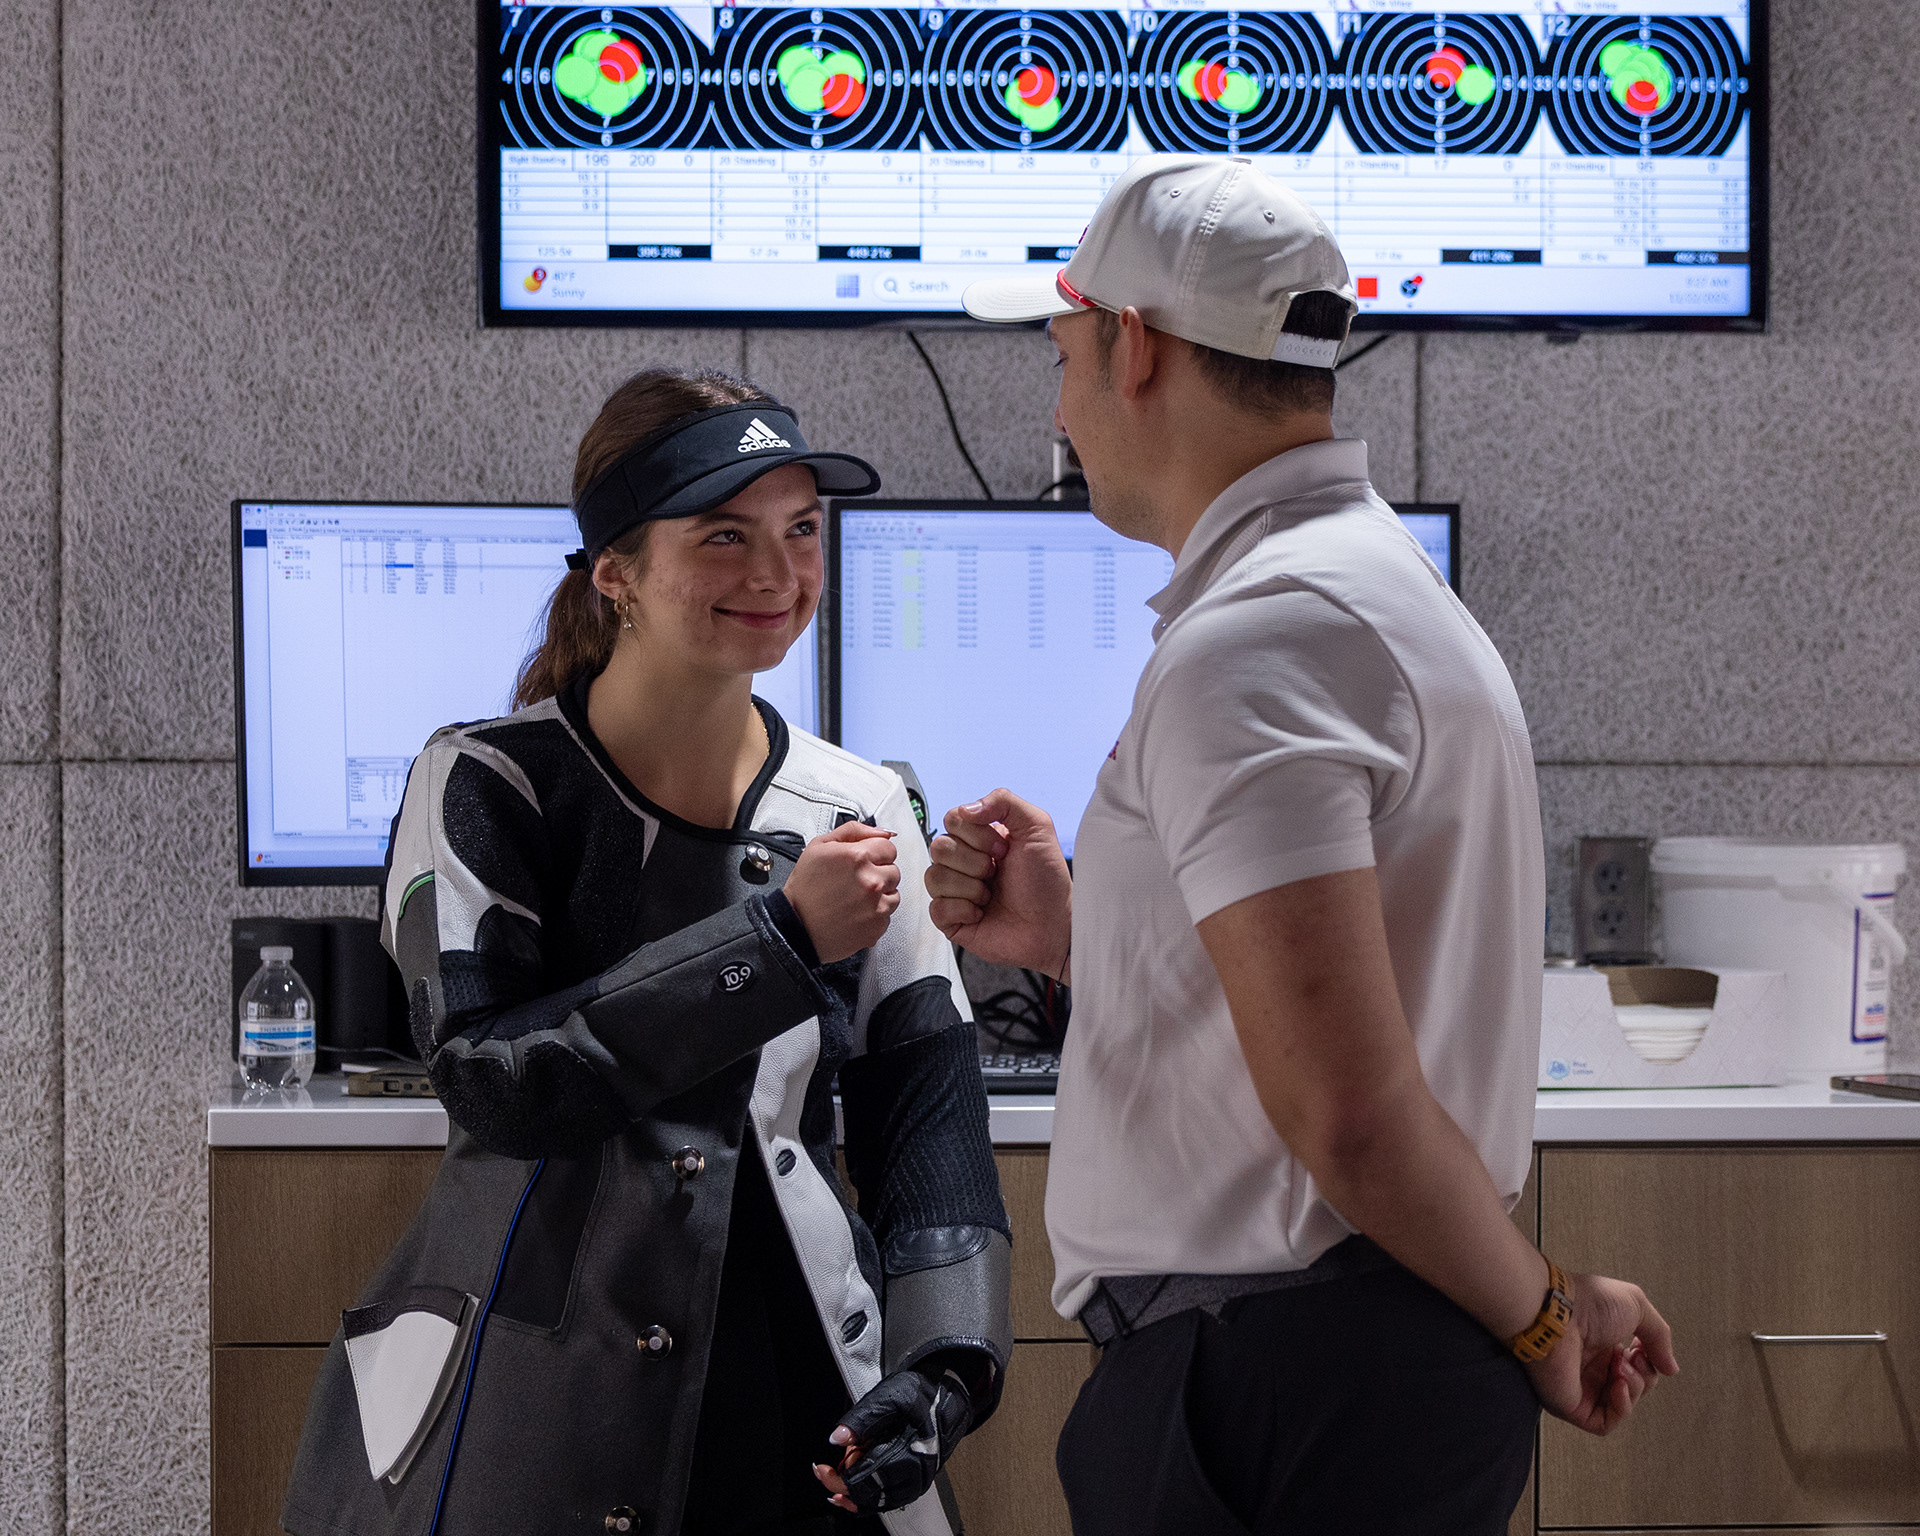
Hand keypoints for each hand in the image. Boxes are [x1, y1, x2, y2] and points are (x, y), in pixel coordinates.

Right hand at [784, 822, 900, 963]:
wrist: (796, 927)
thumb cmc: (804, 889)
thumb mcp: (819, 847)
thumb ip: (853, 831)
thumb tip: (882, 832)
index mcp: (858, 857)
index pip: (888, 847)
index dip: (874, 853)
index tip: (862, 862)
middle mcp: (871, 881)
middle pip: (894, 870)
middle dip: (878, 873)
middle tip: (854, 882)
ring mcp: (877, 905)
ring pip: (894, 893)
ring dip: (880, 894)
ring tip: (855, 898)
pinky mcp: (878, 926)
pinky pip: (888, 915)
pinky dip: (876, 913)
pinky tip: (856, 912)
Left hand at [812, 1366, 973, 1514]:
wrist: (948, 1395)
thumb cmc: (921, 1393)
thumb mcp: (889, 1394)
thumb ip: (862, 1418)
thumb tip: (837, 1438)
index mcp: (909, 1451)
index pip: (866, 1477)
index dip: (839, 1477)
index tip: (821, 1469)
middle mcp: (916, 1473)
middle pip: (870, 1494)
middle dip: (844, 1483)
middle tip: (827, 1468)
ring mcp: (918, 1481)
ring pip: (879, 1502)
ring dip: (854, 1493)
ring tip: (839, 1475)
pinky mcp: (917, 1482)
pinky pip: (889, 1500)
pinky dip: (868, 1498)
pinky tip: (852, 1492)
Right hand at [925, 789, 1072, 978]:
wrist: (1053, 925)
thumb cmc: (1047, 881)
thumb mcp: (1037, 827)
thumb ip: (1004, 801)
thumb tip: (966, 810)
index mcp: (979, 838)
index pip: (952, 819)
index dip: (977, 834)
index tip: (1004, 849)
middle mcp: (963, 862)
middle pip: (939, 847)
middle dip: (975, 862)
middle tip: (997, 873)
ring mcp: (955, 891)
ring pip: (934, 877)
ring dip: (970, 888)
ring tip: (990, 896)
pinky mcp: (951, 919)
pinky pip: (937, 907)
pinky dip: (963, 910)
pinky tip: (981, 914)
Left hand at [1526, 1270, 1677, 1434]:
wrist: (1555, 1314)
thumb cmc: (1587, 1303)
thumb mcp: (1636, 1306)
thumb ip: (1660, 1337)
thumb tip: (1671, 1368)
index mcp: (1603, 1343)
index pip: (1637, 1366)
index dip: (1648, 1362)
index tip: (1642, 1348)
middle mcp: (1592, 1366)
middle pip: (1635, 1387)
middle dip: (1643, 1375)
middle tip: (1631, 1356)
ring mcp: (1581, 1386)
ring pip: (1623, 1405)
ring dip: (1634, 1388)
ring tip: (1620, 1366)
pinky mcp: (1571, 1405)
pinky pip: (1605, 1423)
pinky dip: (1621, 1407)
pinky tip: (1617, 1386)